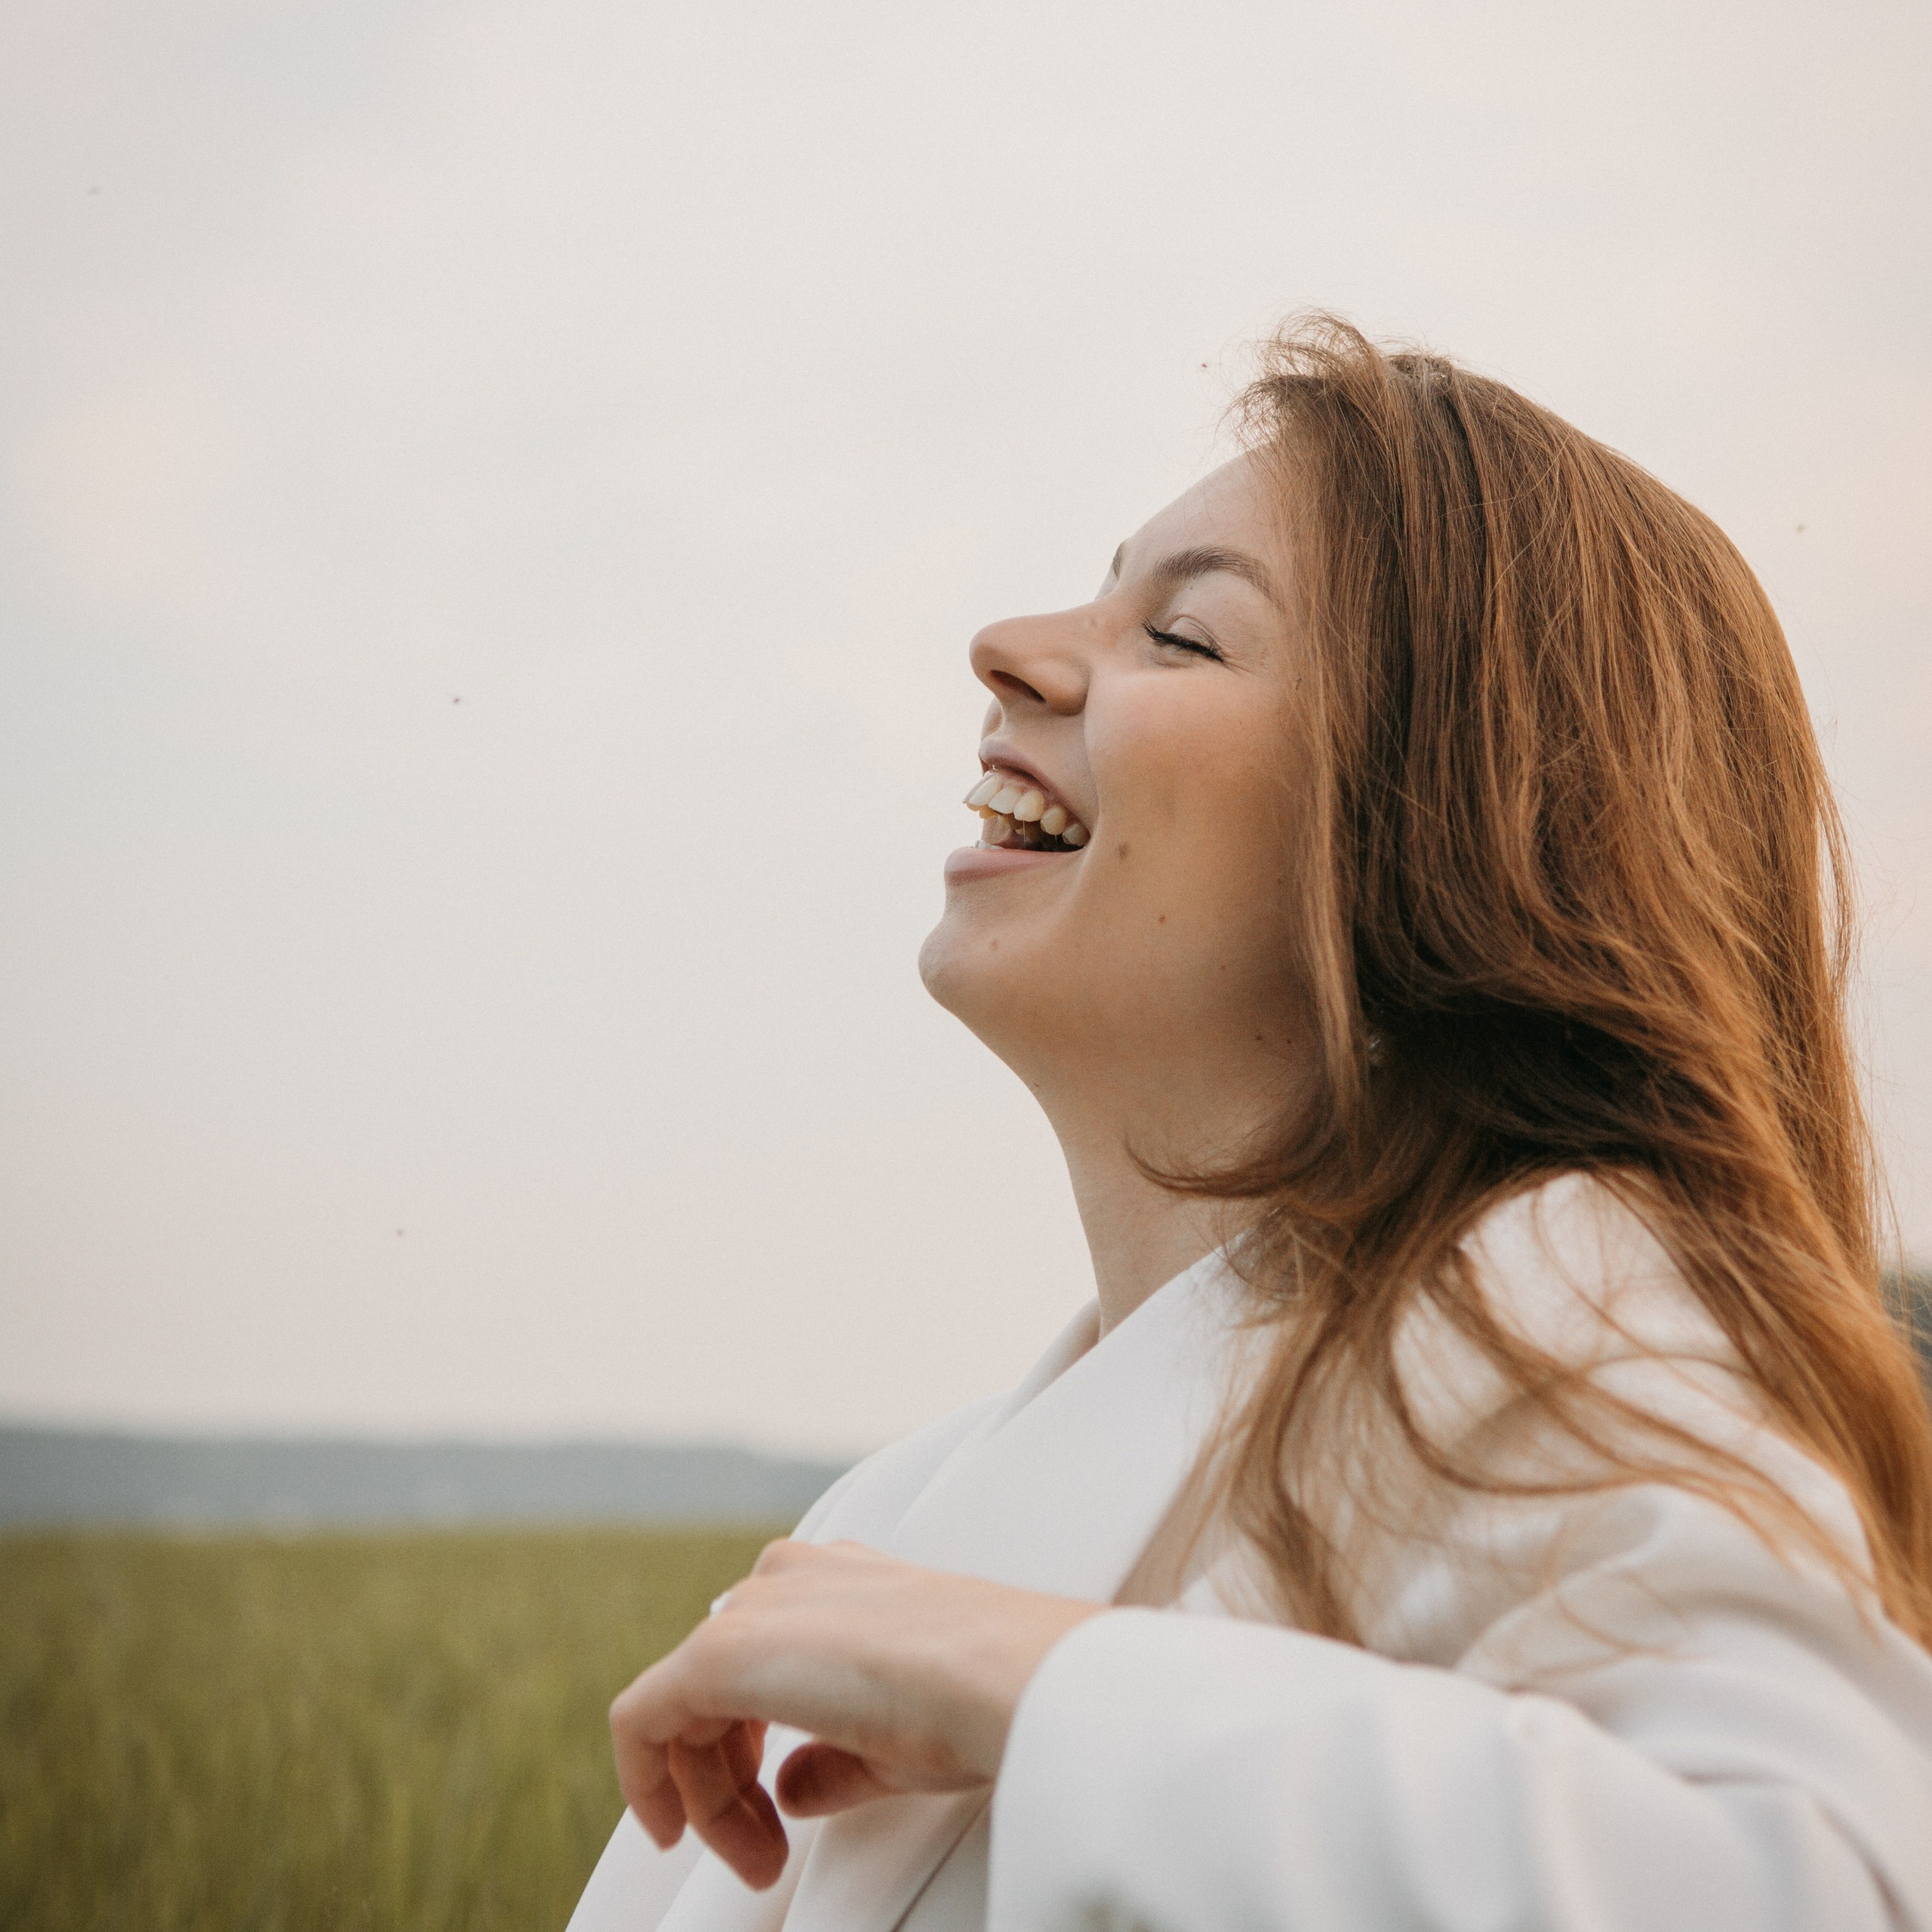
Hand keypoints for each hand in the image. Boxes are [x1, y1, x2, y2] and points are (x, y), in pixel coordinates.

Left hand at [608, 1539, 1101, 1889]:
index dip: (748, 1753)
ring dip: (705, 1795)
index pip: (759, 1664)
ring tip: (755, 1856)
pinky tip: (668, 1829)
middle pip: (715, 1689)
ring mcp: (752, 1610)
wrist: (1003, 1678)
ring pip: (682, 1706)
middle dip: (728, 1785)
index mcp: (835, 1583)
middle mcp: (787, 1581)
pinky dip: (647, 1780)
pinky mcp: (718, 1652)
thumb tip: (792, 1787)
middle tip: (763, 1854)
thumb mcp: (894, 1737)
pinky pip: (644, 1717)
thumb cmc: (978, 1700)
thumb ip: (830, 1757)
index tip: (768, 1813)